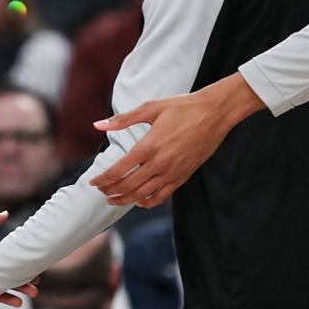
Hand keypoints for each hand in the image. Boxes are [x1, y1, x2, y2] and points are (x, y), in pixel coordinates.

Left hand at [88, 75, 259, 205]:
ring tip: (113, 200)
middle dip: (110, 191)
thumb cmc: (183, 107)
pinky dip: (147, 201)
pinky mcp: (183, 176)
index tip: (93, 182)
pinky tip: (138, 201)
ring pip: (143, 194)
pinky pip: (162, 196)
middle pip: (128, 185)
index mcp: (149, 145)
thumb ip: (123, 119)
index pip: (119, 170)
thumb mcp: (150, 108)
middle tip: (100, 191)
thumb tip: (97, 125)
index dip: (103, 179)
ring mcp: (173, 172)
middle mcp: (160, 163)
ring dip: (125, 199)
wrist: (216, 112)